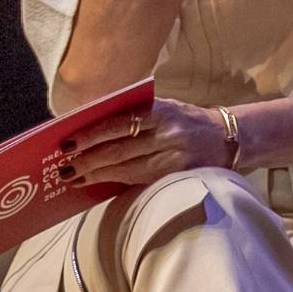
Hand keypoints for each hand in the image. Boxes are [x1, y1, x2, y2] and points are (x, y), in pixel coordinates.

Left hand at [64, 97, 239, 190]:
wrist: (228, 137)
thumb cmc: (186, 121)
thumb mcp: (165, 108)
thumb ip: (135, 115)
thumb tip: (90, 127)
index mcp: (161, 111)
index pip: (119, 123)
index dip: (91, 134)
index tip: (68, 143)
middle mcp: (169, 133)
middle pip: (119, 149)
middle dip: (87, 160)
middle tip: (64, 167)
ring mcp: (175, 157)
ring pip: (127, 169)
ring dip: (96, 175)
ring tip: (74, 178)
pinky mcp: (178, 175)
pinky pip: (140, 180)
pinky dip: (115, 181)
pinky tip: (98, 183)